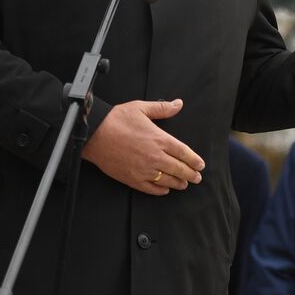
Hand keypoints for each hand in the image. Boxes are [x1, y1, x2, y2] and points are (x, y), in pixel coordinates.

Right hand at [83, 98, 204, 195]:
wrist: (94, 134)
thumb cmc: (116, 119)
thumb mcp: (141, 108)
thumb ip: (162, 108)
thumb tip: (178, 103)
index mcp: (160, 139)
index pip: (184, 153)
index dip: (195, 160)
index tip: (201, 165)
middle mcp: (155, 157)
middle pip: (179, 169)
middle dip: (191, 174)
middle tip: (197, 178)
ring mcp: (144, 170)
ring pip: (168, 180)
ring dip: (179, 183)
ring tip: (184, 184)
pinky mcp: (132, 178)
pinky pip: (151, 188)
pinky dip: (160, 190)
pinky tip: (165, 189)